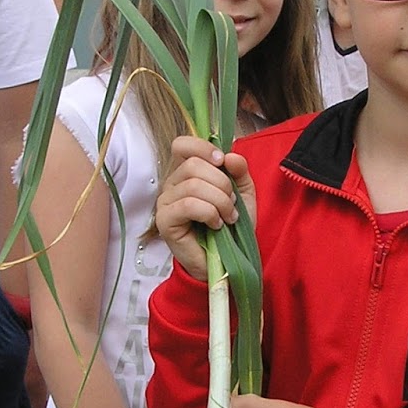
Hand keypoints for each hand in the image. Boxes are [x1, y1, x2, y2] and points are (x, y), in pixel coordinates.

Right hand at [154, 137, 255, 281]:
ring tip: (228, 217)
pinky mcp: (165, 221)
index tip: (222, 162)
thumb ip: (239, 172)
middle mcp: (171, 184)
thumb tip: (230, 156)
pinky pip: (188, 205)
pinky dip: (209, 213)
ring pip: (193, 185)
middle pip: (193, 164)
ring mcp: (165, 202)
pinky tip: (216, 225)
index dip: (203, 147)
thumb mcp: (242, 195)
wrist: (224, 262)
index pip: (182, 145)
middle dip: (221, 183)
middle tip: (232, 203)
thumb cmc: (229, 228)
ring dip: (220, 201)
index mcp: (186, 173)